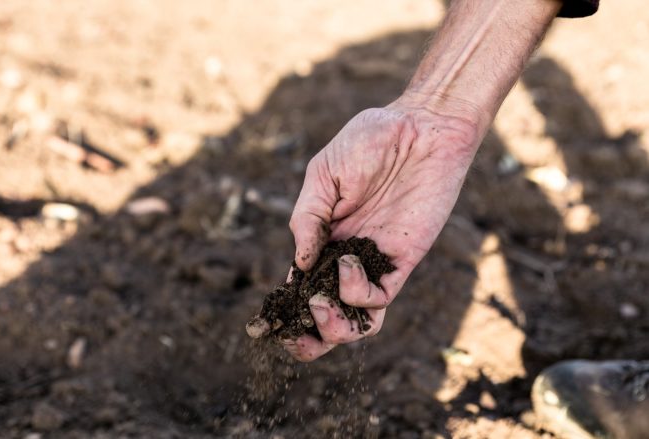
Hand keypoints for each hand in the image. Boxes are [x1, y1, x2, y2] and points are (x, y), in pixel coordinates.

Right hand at [284, 100, 479, 361]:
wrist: (424, 127)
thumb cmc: (371, 140)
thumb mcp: (323, 174)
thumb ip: (308, 218)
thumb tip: (297, 264)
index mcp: (322, 238)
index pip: (300, 286)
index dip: (284, 310)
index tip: (264, 325)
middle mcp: (346, 257)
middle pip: (327, 313)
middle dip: (309, 337)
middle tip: (294, 336)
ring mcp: (374, 261)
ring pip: (356, 319)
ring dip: (333, 328)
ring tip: (319, 307)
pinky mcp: (403, 260)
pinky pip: (380, 297)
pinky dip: (357, 293)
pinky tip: (346, 263)